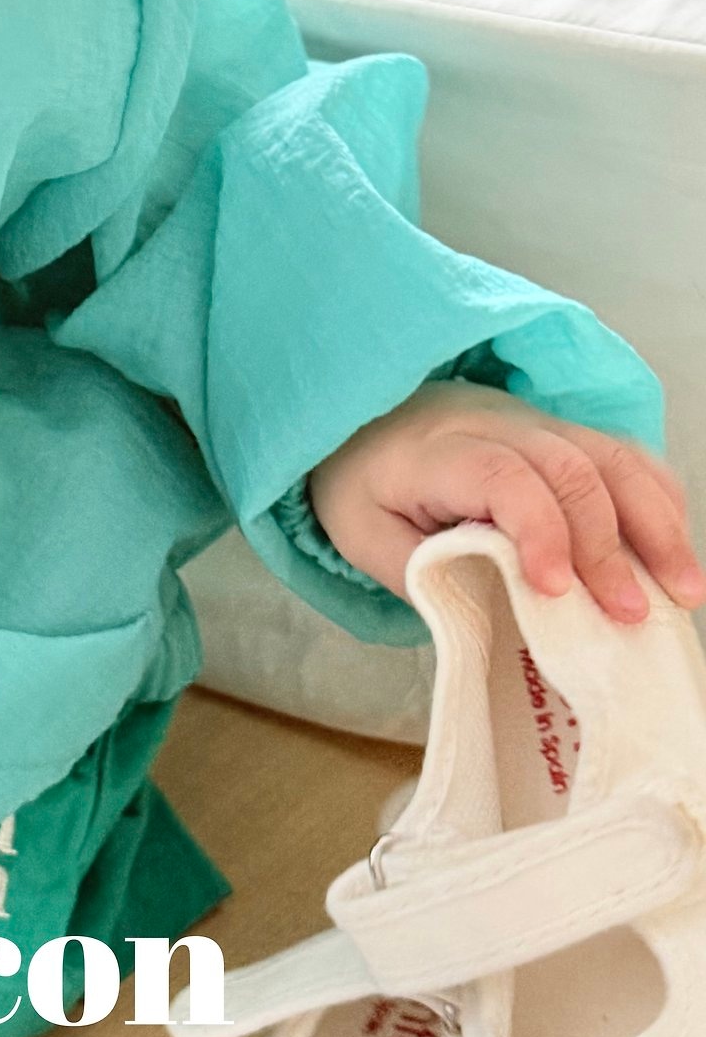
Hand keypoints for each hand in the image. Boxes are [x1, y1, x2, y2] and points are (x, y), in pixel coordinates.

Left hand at [308, 380, 705, 623]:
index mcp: (437, 452)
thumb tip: (491, 613)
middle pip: (570, 467)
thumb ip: (420, 571)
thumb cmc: (364, 486)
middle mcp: (496, 425)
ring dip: (655, 524)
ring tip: (683, 593)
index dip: (539, 529)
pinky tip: (673, 552)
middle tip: (630, 615)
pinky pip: (624, 455)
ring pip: (611, 456)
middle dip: (608, 545)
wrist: (363, 421)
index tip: (555, 589)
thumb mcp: (364, 536)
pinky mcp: (562, 434)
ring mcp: (537, 423)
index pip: (502, 476)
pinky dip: (658, 501)